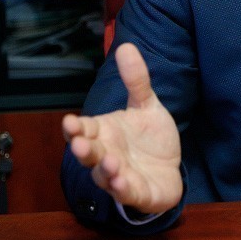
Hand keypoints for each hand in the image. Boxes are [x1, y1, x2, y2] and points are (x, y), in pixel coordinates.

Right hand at [62, 43, 182, 214]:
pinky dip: (122, 189)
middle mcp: (106, 155)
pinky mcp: (136, 193)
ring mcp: (119, 176)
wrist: (170, 168)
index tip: (70, 122)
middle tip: (79, 142)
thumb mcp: (147, 105)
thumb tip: (126, 46)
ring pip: (104, 176)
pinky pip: (126, 193)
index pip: (84, 129)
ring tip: (109, 162)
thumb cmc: (150, 138)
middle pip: (89, 153)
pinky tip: (122, 182)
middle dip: (83, 149)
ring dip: (105, 170)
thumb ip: (137, 80)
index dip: (75, 128)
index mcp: (104, 133)